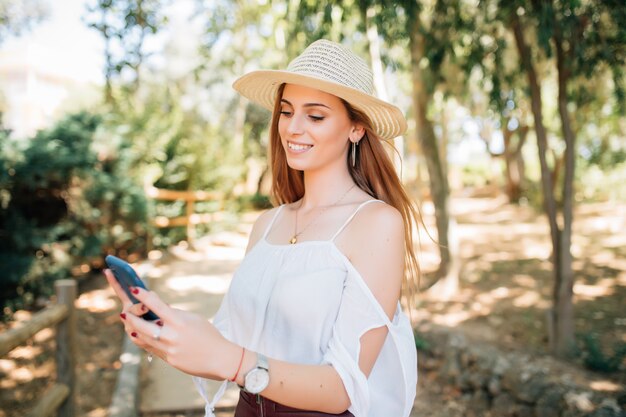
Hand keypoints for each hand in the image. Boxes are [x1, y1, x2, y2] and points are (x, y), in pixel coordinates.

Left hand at [104, 269, 234, 378]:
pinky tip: (137, 336)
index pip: (158, 306)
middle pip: (144, 326)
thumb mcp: (194, 319)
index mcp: (179, 322)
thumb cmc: (209, 335)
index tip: (134, 289)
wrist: (219, 359)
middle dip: (132, 318)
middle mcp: (171, 336)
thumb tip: (161, 308)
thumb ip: (176, 314)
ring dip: (134, 330)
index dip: (144, 296)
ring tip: (127, 323)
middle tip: (123, 312)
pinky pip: (151, 349)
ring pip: (144, 338)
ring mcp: (169, 349)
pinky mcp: (169, 360)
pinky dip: (143, 341)